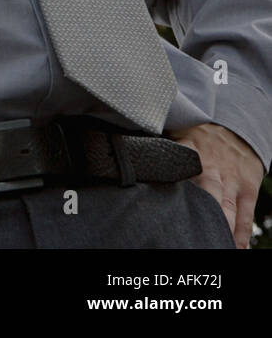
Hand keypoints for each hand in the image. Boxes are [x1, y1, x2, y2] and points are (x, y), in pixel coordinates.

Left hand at [167, 122, 263, 247]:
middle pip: (206, 194)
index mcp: (189, 155)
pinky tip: (234, 247)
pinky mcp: (248, 190)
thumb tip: (130, 157)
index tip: (161, 209)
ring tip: (213, 243)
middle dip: (199, 214)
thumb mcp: (176, 137)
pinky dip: (241, 233)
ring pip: (226, 207)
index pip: (178, 172)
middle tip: (189, 234)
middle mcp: (211, 169)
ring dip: (220, 226)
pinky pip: (246, 215)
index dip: (171, 189)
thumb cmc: (198, 139)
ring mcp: (232, 181)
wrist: (236, 131)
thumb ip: (158, 150)